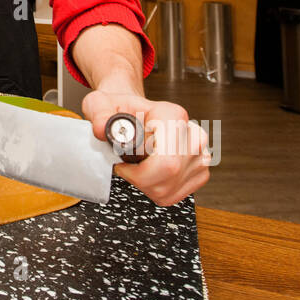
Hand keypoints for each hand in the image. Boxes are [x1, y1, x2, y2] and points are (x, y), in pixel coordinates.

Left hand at [82, 89, 210, 206]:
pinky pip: (175, 195)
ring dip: (147, 186)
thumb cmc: (119, 108)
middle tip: (126, 165)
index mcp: (172, 115)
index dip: (139, 172)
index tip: (122, 164)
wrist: (131, 111)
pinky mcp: (199, 171)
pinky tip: (148, 174)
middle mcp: (192, 134)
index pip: (167, 161)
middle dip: (141, 180)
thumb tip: (102, 128)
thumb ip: (99, 114)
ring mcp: (199, 154)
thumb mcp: (101, 104)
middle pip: (169, 177)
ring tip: (137, 166)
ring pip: (171, 190)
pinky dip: (156, 191)